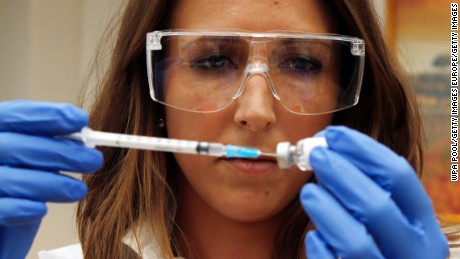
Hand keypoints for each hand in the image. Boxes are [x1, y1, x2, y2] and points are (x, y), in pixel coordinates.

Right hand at [0, 100, 102, 258]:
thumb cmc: (16, 193)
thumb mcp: (33, 165)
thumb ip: (49, 148)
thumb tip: (84, 139)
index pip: (15, 115)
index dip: (48, 115)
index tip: (80, 120)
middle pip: (15, 146)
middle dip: (61, 152)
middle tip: (94, 160)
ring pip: (8, 178)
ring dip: (51, 183)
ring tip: (79, 190)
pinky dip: (22, 209)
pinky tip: (41, 210)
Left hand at [300, 126, 447, 258]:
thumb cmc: (384, 252)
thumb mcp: (392, 226)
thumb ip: (368, 193)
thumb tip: (328, 152)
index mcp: (425, 227)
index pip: (399, 176)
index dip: (363, 150)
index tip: (333, 134)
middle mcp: (416, 252)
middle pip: (377, 204)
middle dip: (341, 173)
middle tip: (314, 155)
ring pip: (355, 240)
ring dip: (326, 209)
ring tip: (306, 192)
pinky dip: (322, 248)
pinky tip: (313, 236)